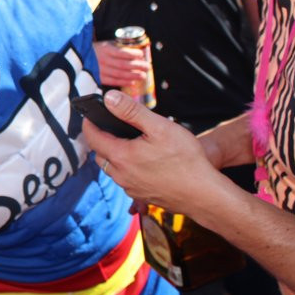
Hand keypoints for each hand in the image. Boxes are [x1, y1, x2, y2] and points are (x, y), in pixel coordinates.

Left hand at [82, 90, 218, 213]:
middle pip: (100, 154)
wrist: (205, 195)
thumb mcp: (159, 127)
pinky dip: (128, 169)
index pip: (92, 137)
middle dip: (102, 139)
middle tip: (112, 127)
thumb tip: (109, 99)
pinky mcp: (141, 196)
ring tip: (130, 143)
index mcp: (121, 156)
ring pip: (113, 168)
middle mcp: (121, 175)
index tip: (90, 114)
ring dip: (115, 155)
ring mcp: (130, 188)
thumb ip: (132, 111)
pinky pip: (126, 180)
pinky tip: (144, 162)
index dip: (89, 123)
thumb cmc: (186, 160)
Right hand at [92, 40, 148, 87]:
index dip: (133, 54)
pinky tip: (132, 83)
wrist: (78, 57)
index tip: (142, 55)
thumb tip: (136, 51)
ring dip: (133, 76)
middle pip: (124, 64)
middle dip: (137, 66)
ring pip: (120, 74)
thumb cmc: (95, 49)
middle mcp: (103, 60)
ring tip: (142, 76)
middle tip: (147, 67)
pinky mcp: (98, 77)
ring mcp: (100, 70)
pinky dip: (123, 82)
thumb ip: (118, 47)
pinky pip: (113, 81)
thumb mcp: (105, 43)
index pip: (123, 53)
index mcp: (105, 49)